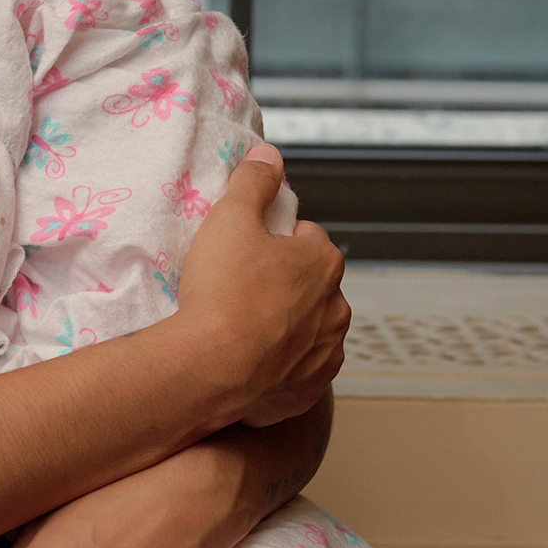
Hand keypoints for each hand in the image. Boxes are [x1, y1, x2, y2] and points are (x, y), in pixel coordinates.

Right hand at [174, 146, 348, 429]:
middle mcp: (336, 308)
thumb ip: (252, 182)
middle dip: (281, 287)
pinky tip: (248, 364)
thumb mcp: (230, 218)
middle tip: (238, 291)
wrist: (211, 367)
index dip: (274, 241)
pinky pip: (295, 373)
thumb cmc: (222, 291)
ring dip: (282, 328)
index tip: (247, 252)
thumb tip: (268, 156)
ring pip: (306, 331)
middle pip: (308, 287)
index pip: (306, 239)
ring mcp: (325, 352)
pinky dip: (277, 369)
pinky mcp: (308, 391)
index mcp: (324, 263)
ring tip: (240, 330)